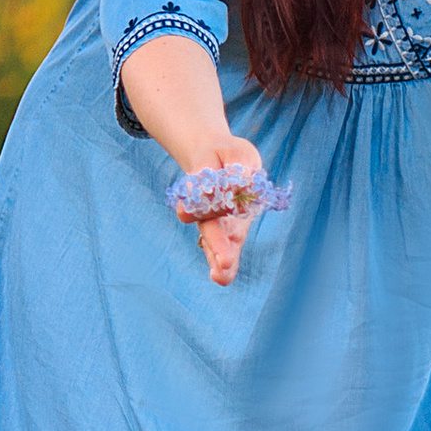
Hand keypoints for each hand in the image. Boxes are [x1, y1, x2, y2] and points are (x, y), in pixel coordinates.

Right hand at [185, 133, 269, 287]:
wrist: (218, 162)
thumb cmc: (227, 157)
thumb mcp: (238, 152)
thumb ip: (241, 165)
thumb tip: (245, 184)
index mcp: (204, 188)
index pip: (199, 198)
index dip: (195, 204)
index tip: (185, 211)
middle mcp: (207, 210)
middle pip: (209, 227)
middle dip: (216, 245)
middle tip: (222, 262)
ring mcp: (217, 223)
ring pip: (215, 243)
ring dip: (218, 258)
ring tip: (221, 277)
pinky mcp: (231, 232)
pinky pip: (227, 248)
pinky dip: (225, 261)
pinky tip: (224, 276)